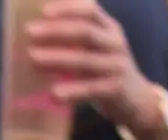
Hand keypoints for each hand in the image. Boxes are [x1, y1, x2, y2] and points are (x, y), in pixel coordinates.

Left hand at [25, 0, 152, 128]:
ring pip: (84, 60)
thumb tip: (40, 33)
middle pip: (85, 32)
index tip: (43, 11)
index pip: (91, 10)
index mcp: (111, 29)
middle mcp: (116, 44)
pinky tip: (54, 94)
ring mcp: (117, 67)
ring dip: (56, 58)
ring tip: (33, 58)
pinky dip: (71, 92)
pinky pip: (90, 89)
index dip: (67, 8)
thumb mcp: (100, 48)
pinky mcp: (116, 90)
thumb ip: (79, 38)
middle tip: (30, 32)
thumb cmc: (109, 71)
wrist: (138, 102)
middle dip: (56, 31)